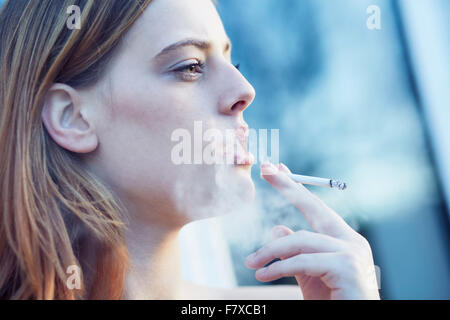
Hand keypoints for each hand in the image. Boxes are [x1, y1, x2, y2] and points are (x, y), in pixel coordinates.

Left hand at [245, 162, 379, 299]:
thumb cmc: (332, 302)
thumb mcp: (307, 275)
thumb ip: (295, 253)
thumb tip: (278, 229)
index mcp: (344, 241)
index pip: (317, 209)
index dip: (296, 188)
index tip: (278, 169)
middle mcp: (352, 242)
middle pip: (315, 208)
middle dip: (288, 186)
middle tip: (265, 169)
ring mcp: (352, 253)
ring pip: (301, 240)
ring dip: (270, 252)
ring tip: (251, 264)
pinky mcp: (346, 268)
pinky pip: (302, 261)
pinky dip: (278, 268)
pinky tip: (263, 276)